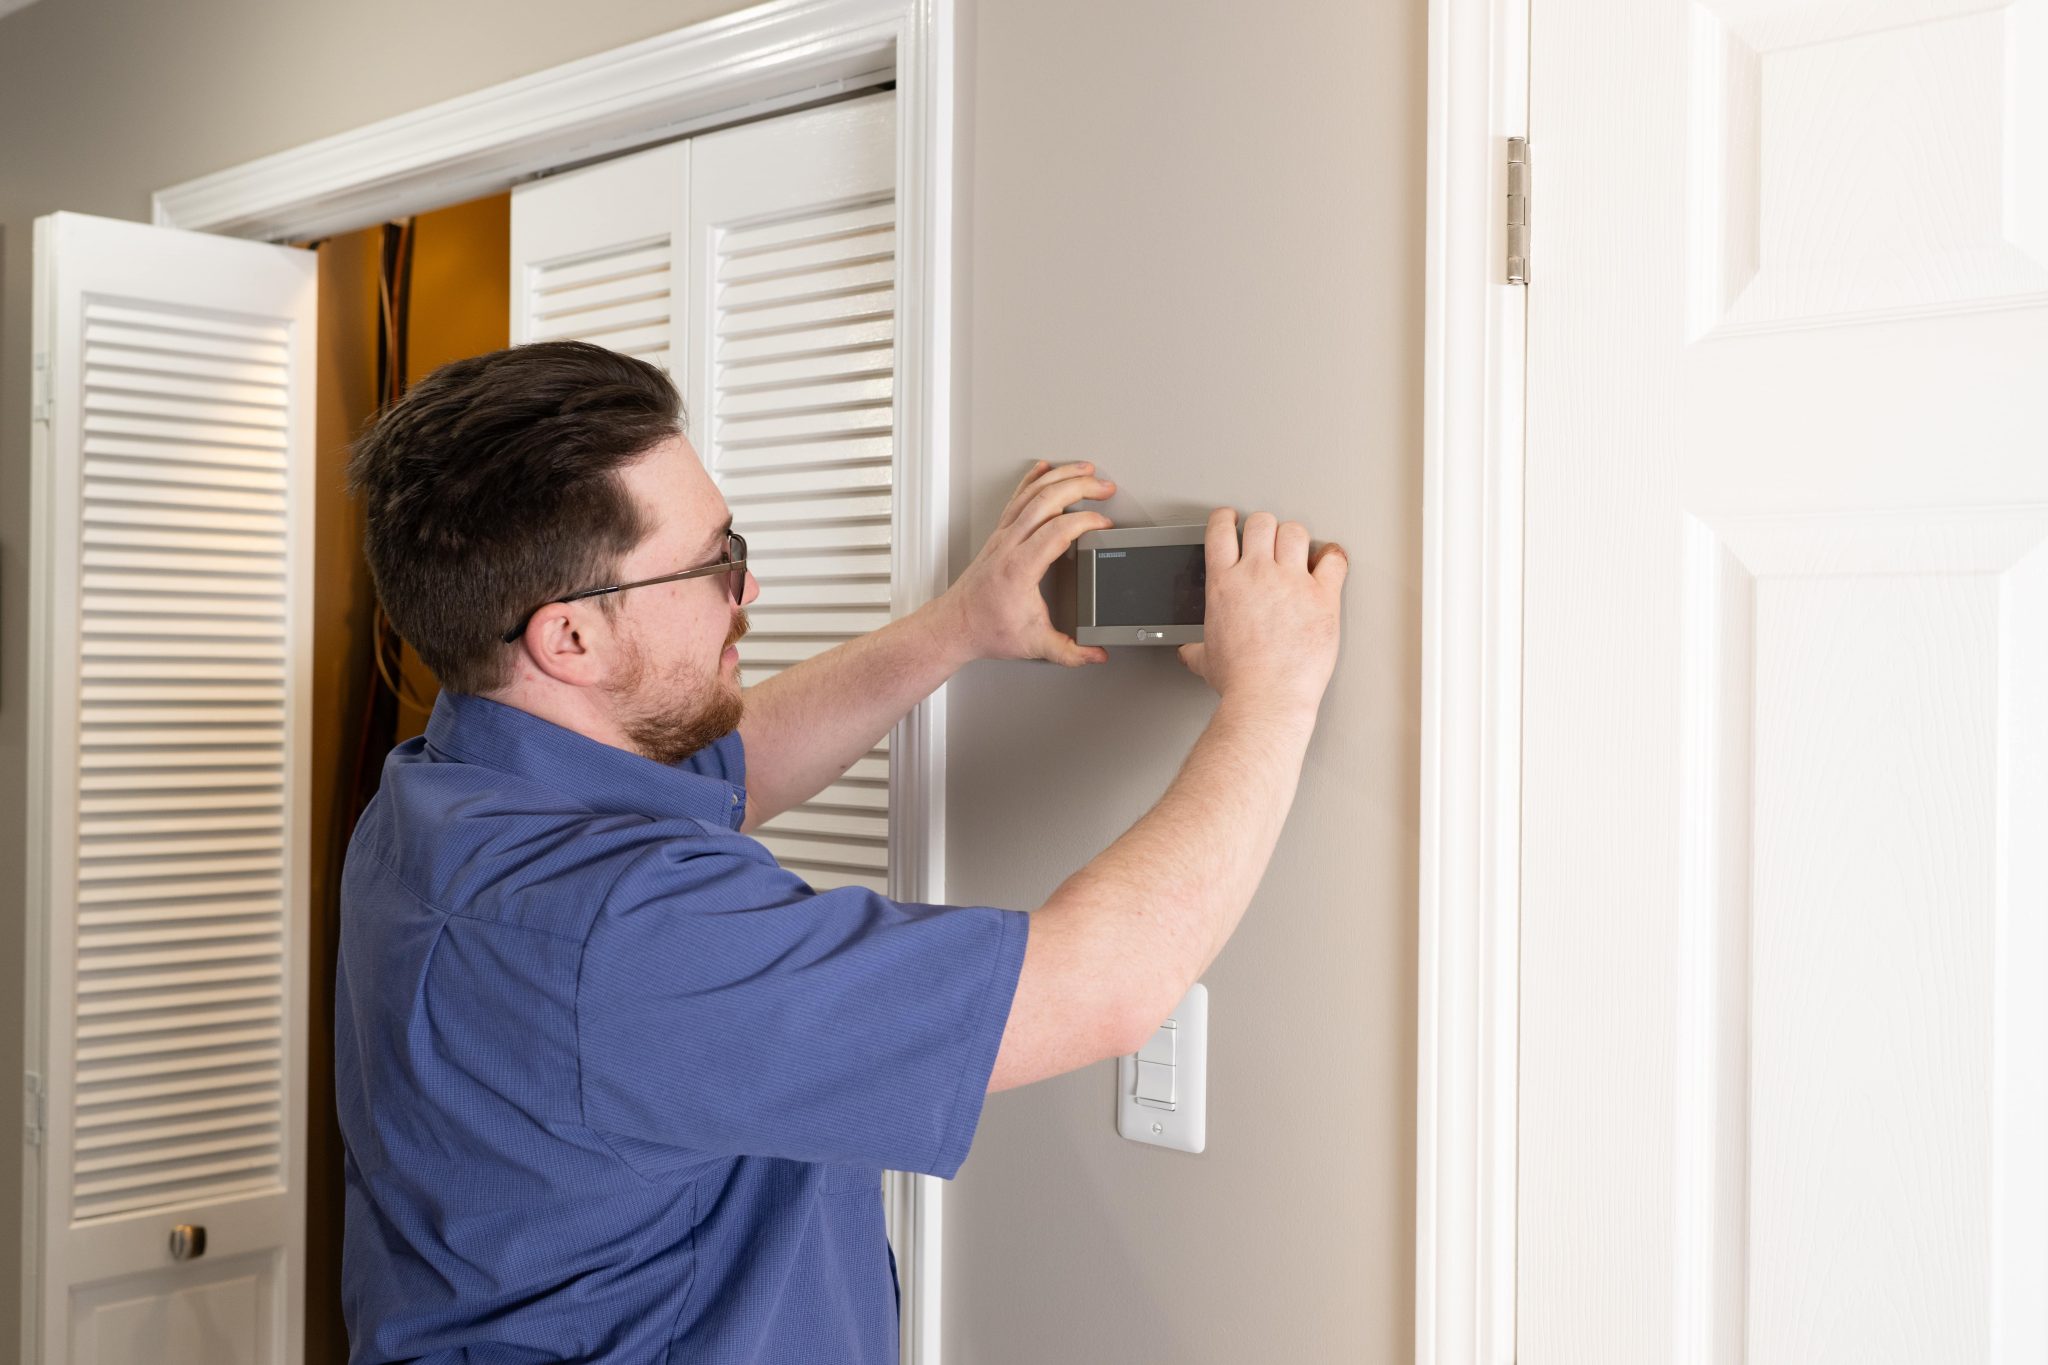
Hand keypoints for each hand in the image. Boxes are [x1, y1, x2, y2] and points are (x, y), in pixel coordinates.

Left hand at [934, 459, 1115, 666]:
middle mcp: (1008, 545)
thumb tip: (1097, 654)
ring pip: (1031, 494)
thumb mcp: (1034, 645)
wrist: (956, 626)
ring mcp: (1002, 536)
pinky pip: (1017, 498)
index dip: (1085, 521)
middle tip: (1105, 487)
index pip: (1057, 530)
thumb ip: (1070, 652)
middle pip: (1046, 501)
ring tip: (1086, 470)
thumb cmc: (987, 630)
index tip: (1105, 524)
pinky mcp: (999, 535)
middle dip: (1079, 487)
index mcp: (1019, 568)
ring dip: (1061, 477)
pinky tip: (1045, 469)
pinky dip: (1032, 479)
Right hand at [1177, 509, 1346, 714]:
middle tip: (1268, 539)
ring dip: (1295, 537)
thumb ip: (1196, 649)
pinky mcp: (1322, 596)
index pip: (1221, 530)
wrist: (1267, 697)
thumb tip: (1188, 653)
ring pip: (1295, 532)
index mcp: (1224, 584)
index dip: (1226, 518)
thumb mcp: (1206, 660)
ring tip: (1297, 549)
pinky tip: (1330, 560)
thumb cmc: (1240, 681)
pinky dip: (1333, 556)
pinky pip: (1333, 560)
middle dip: (1264, 527)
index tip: (1231, 519)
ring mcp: (1291, 582)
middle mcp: (1256, 575)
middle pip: (1262, 522)